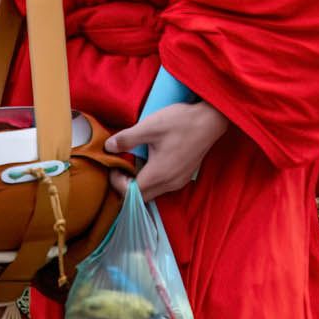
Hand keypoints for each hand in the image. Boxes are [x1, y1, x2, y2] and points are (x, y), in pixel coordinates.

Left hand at [108, 101, 228, 199]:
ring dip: (139, 185)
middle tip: (119, 168)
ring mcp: (178, 182)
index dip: (117, 183)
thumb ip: (127, 139)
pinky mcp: (184, 177)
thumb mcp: (149, 126)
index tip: (113, 166)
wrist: (210, 120)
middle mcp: (169, 183)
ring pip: (152, 193)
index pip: (130, 192)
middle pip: (141, 197)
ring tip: (132, 166)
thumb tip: (108, 147)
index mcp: (159, 174)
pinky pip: (162, 187)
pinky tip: (148, 164)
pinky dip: (151, 181)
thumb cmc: (180, 122)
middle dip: (126, 187)